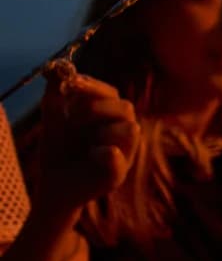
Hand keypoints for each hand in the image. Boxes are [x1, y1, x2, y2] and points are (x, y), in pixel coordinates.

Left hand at [34, 74, 139, 213]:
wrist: (53, 187)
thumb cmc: (57, 153)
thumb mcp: (52, 123)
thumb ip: (55, 100)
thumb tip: (57, 73)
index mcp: (107, 117)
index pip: (111, 93)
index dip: (94, 86)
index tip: (72, 84)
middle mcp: (121, 132)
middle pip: (125, 107)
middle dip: (97, 108)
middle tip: (73, 118)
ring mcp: (124, 153)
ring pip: (129, 128)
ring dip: (101, 131)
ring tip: (83, 143)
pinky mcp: (118, 173)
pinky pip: (117, 154)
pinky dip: (103, 153)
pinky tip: (92, 156)